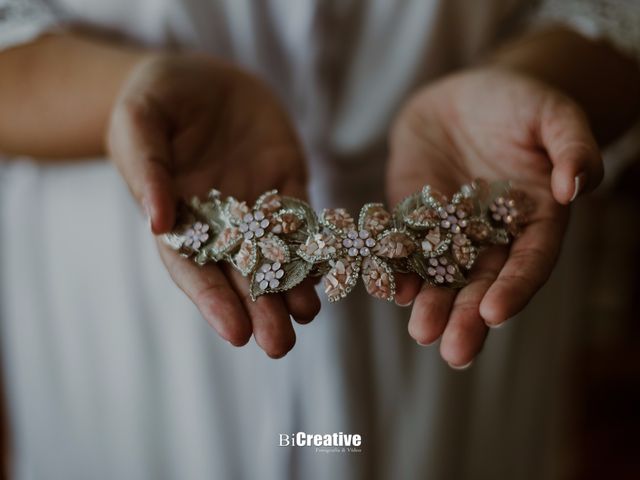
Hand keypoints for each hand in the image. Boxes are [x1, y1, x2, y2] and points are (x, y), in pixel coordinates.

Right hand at [107, 53, 319, 357]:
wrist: (203, 75)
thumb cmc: (158, 98)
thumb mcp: (139, 121)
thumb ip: (146, 168)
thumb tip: (156, 220)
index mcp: (179, 217)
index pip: (193, 267)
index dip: (212, 300)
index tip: (235, 332)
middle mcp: (221, 222)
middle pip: (239, 274)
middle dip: (259, 309)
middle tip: (279, 346)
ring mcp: (258, 206)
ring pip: (276, 255)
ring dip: (292, 288)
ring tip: (307, 316)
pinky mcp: (288, 184)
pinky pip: (304, 218)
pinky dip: (316, 244)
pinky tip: (329, 270)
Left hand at [387, 67, 602, 366]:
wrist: (463, 93)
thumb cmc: (517, 102)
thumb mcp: (553, 115)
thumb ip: (572, 148)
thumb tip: (577, 186)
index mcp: (534, 220)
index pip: (531, 262)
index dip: (515, 287)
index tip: (494, 312)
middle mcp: (493, 236)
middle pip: (485, 284)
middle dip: (469, 317)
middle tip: (454, 352)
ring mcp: (450, 232)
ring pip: (443, 278)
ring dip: (432, 307)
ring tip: (422, 332)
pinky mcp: (413, 221)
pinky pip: (405, 251)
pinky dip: (398, 270)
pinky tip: (389, 289)